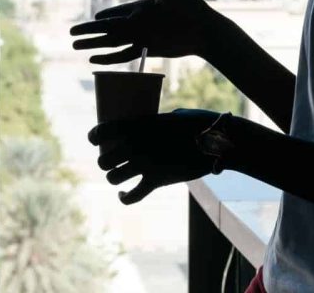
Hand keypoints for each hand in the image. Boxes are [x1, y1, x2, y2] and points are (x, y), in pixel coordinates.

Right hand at [69, 0, 222, 63]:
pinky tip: (94, 61)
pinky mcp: (147, 50)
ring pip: (110, 43)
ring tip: (75, 47)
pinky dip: (108, 59)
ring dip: (93, 45)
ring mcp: (141, 37)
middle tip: (71, 33)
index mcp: (141, 7)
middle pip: (107, 28)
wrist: (205, 30)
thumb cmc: (191, 7)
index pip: (116, 12)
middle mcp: (138, 23)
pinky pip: (123, 56)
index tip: (92, 18)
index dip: (104, 15)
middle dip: (89, 31)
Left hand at [88, 109, 221, 203]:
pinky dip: (124, 197)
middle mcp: (136, 144)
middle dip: (107, 162)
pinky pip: (132, 196)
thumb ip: (154, 123)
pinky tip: (122, 194)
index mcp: (137, 124)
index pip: (102, 131)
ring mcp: (145, 164)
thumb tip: (148, 128)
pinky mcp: (158, 181)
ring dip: (114, 178)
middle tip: (114, 161)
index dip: (94, 137)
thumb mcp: (171, 116)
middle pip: (104, 160)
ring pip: (113, 178)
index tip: (95, 140)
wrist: (219, 140)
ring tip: (120, 175)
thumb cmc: (199, 123)